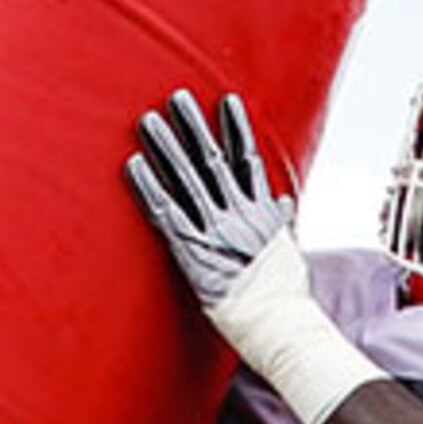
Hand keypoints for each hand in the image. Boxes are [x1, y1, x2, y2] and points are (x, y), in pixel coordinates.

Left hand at [123, 88, 380, 423]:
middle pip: (212, 161)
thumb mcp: (288, 253)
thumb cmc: (284, 299)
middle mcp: (237, 216)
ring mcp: (215, 232)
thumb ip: (279, 223)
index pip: (247, 162)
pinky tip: (134, 165)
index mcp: (261, 215)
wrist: (280, 326)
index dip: (236, 130)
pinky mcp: (193, 253)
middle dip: (195, 127)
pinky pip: (166, 214)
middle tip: (177, 97)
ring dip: (166, 148)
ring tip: (148, 121)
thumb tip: (281, 203)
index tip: (227, 101)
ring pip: (186, 180)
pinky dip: (149, 188)